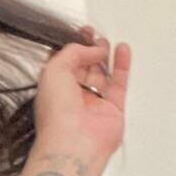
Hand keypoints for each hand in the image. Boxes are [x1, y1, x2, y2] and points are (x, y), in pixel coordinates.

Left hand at [35, 28, 130, 158]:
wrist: (74, 142)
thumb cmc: (56, 114)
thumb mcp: (54, 70)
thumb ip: (72, 52)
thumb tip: (90, 48)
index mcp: (53, 88)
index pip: (64, 63)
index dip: (73, 47)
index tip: (82, 33)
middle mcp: (72, 96)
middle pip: (84, 67)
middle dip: (89, 50)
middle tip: (96, 37)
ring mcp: (92, 103)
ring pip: (102, 75)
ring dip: (105, 57)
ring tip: (108, 43)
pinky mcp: (112, 110)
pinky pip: (119, 84)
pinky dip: (122, 67)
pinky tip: (122, 51)